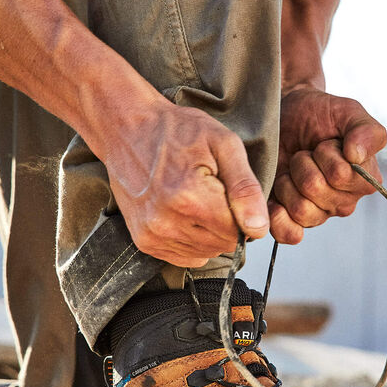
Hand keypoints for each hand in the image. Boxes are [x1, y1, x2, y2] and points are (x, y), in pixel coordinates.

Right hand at [106, 101, 268, 267]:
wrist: (128, 129)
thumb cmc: (176, 131)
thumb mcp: (223, 145)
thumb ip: (245, 188)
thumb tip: (258, 228)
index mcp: (189, 198)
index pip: (238, 232)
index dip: (242, 213)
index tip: (228, 190)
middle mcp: (167, 222)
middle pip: (223, 245)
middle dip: (226, 222)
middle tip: (211, 191)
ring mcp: (152, 235)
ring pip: (206, 253)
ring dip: (209, 232)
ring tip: (194, 199)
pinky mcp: (144, 242)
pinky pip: (186, 257)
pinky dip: (192, 240)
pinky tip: (184, 213)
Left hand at [269, 88, 386, 243]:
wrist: (287, 116)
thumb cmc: (320, 114)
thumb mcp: (348, 111)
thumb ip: (366, 130)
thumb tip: (357, 156)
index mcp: (363, 180)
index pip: (341, 176)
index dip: (328, 155)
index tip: (326, 143)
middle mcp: (343, 202)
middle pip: (316, 191)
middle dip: (304, 164)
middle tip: (304, 154)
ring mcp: (317, 214)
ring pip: (300, 210)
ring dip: (288, 181)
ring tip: (292, 168)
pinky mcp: (290, 220)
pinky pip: (288, 234)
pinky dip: (278, 217)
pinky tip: (276, 197)